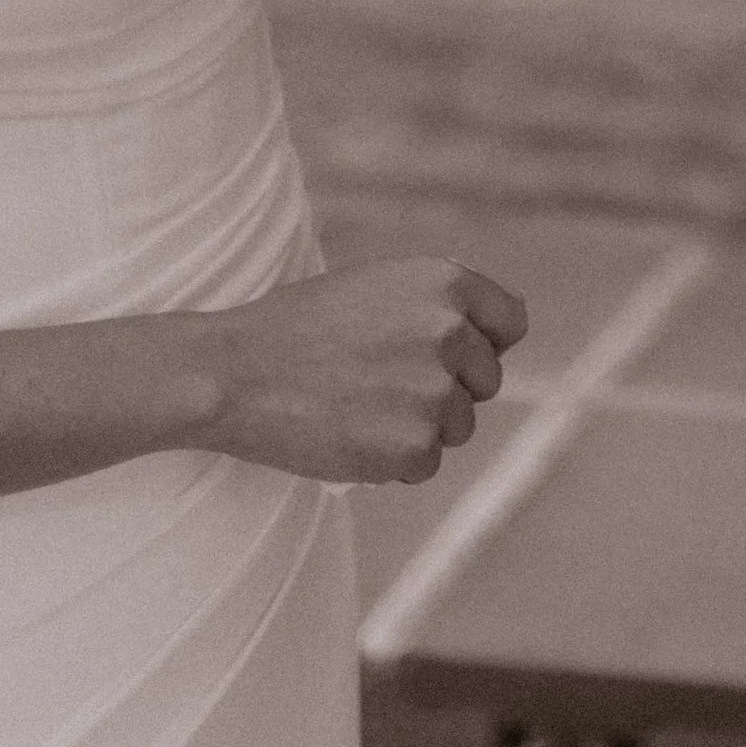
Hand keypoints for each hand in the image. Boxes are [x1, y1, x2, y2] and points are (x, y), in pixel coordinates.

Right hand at [202, 256, 528, 485]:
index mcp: (445, 282)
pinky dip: (393, 463)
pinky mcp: (415, 444)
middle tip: (382, 390)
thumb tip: (493, 338)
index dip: (486, 345)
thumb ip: (434, 308)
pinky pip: (425, 464)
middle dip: (447, 392)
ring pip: (457, 426)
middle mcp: (451, 331)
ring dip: (419, 429)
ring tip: (360, 411)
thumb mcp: (376, 288)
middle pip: (485, 382)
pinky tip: (351, 438)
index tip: (458, 361)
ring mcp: (436, 389)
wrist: (234, 373)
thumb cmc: (297, 329)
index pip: (511, 322)